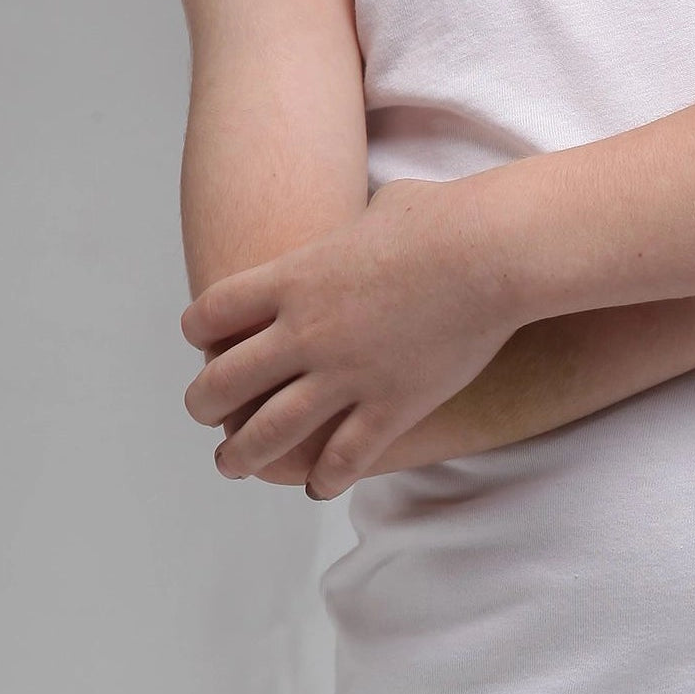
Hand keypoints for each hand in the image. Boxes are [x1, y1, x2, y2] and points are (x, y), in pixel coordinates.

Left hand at [180, 177, 519, 499]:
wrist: (494, 252)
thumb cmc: (447, 216)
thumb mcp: (384, 206)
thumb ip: (362, 223)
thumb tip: (377, 216)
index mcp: (294, 278)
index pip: (212, 313)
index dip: (200, 332)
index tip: (205, 342)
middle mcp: (306, 332)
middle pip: (224, 381)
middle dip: (205, 404)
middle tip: (206, 413)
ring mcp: (346, 374)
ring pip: (270, 432)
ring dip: (243, 454)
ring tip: (234, 463)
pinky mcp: (392, 405)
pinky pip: (343, 457)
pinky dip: (324, 478)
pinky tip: (317, 486)